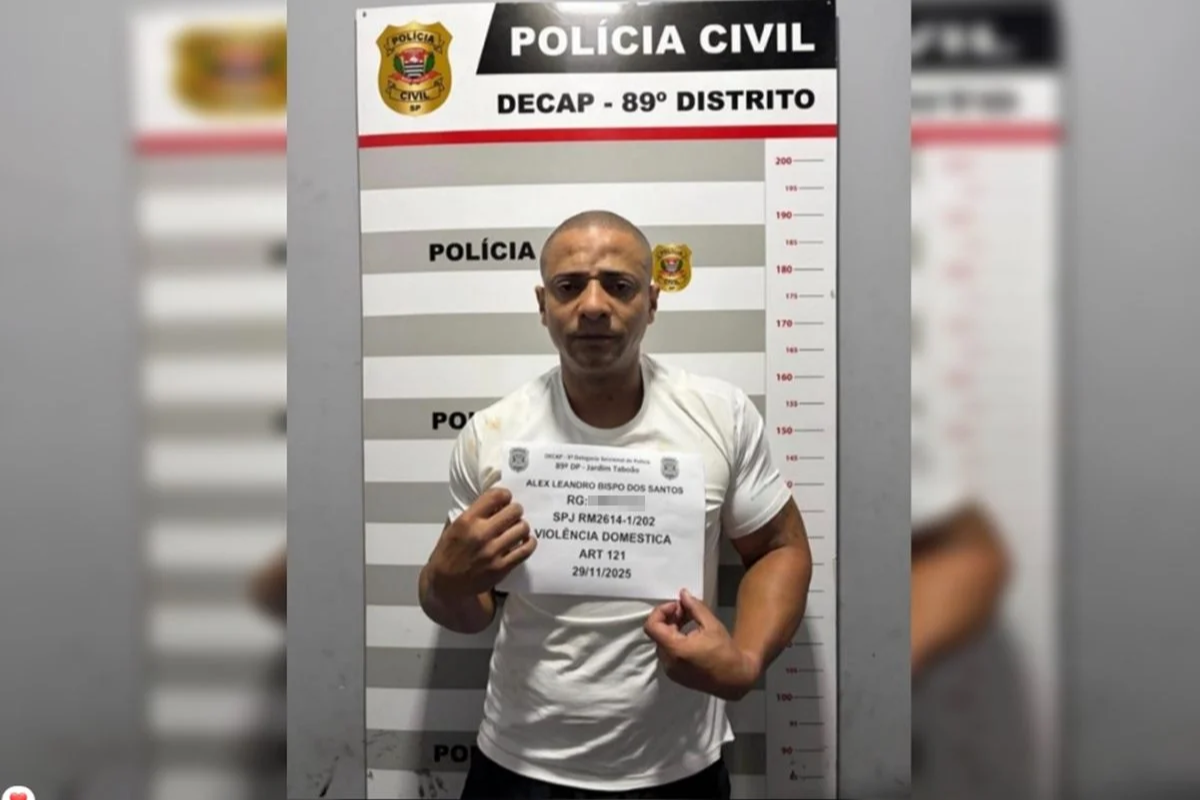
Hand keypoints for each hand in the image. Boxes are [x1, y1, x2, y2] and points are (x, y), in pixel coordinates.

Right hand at [426, 487, 536, 599]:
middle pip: (514, 511)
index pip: (496, 496)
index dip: (504, 495)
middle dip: (516, 510)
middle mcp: (481, 534)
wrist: (446, 584)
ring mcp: (493, 552)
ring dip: (522, 526)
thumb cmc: (448, 554)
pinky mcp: (501, 567)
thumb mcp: (453, 527)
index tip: (505, 498)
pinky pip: (525, 550)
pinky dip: (529, 543)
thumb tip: (493, 501)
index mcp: (467, 521)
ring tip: (517, 528)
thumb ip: (472, 513)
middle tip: (513, 514)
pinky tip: (525, 541)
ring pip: (522, 528)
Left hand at [643, 589, 761, 701]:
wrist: (734, 679)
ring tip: (690, 620)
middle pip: (657, 633)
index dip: (661, 611)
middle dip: (669, 617)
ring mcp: (670, 671)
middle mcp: (668, 662)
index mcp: (675, 649)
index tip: (677, 606)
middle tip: (686, 610)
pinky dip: (674, 641)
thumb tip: (683, 594)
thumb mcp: (711, 624)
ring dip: (672, 628)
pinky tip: (689, 635)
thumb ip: (694, 607)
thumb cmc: (725, 651)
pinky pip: (667, 653)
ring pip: (662, 642)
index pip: (651, 626)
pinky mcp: (675, 675)